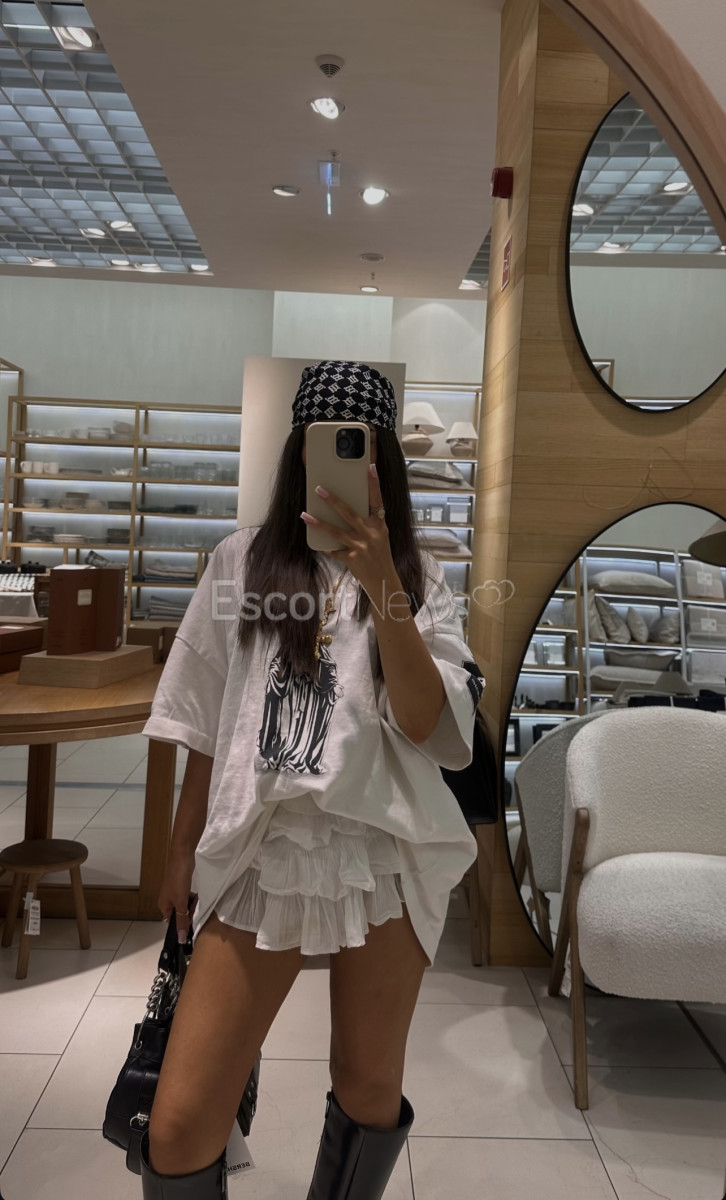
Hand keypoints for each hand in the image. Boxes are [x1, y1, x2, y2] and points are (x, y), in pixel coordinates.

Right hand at [158, 851, 194, 942]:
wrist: (182, 857)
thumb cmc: (178, 879)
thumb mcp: (181, 902)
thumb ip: (181, 920)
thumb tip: (180, 939)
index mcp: (163, 906)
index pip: (172, 923)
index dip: (182, 926)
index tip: (193, 927)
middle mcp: (167, 900)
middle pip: (179, 914)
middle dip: (189, 914)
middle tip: (198, 912)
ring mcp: (174, 893)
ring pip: (185, 906)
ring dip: (192, 906)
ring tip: (199, 902)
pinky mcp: (181, 886)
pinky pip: (188, 897)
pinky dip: (193, 898)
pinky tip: (199, 896)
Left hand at [301, 465, 397, 598]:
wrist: (384, 580)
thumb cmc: (381, 555)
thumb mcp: (381, 536)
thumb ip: (369, 522)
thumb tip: (348, 508)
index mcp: (380, 526)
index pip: (377, 500)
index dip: (374, 484)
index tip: (370, 467)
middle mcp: (370, 534)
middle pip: (349, 513)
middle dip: (333, 500)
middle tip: (319, 489)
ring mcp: (360, 547)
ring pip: (335, 532)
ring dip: (318, 523)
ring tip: (304, 514)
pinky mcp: (351, 559)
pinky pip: (333, 550)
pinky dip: (324, 545)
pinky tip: (314, 540)